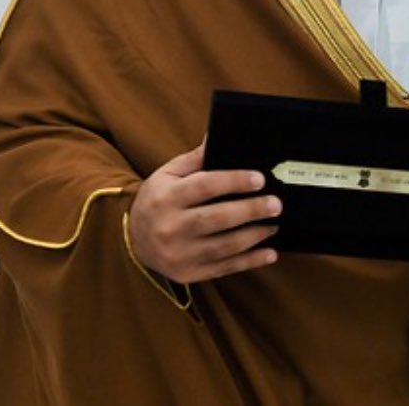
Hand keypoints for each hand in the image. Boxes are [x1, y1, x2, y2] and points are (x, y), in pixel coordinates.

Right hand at [128, 142, 281, 283]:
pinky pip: (224, 268)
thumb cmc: (159, 199)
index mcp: (167, 197)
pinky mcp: (187, 273)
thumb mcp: (169, 174)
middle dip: (251, 210)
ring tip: (275, 224)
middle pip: (217, 218)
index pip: (205, 186)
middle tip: (276, 204)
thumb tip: (219, 135)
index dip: (234, 181)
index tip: (260, 178)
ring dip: (255, 235)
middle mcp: (170, 227)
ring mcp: (178, 253)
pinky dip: (250, 261)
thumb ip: (196, 158)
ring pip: (224, 245)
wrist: (132, 239)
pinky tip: (269, 252)